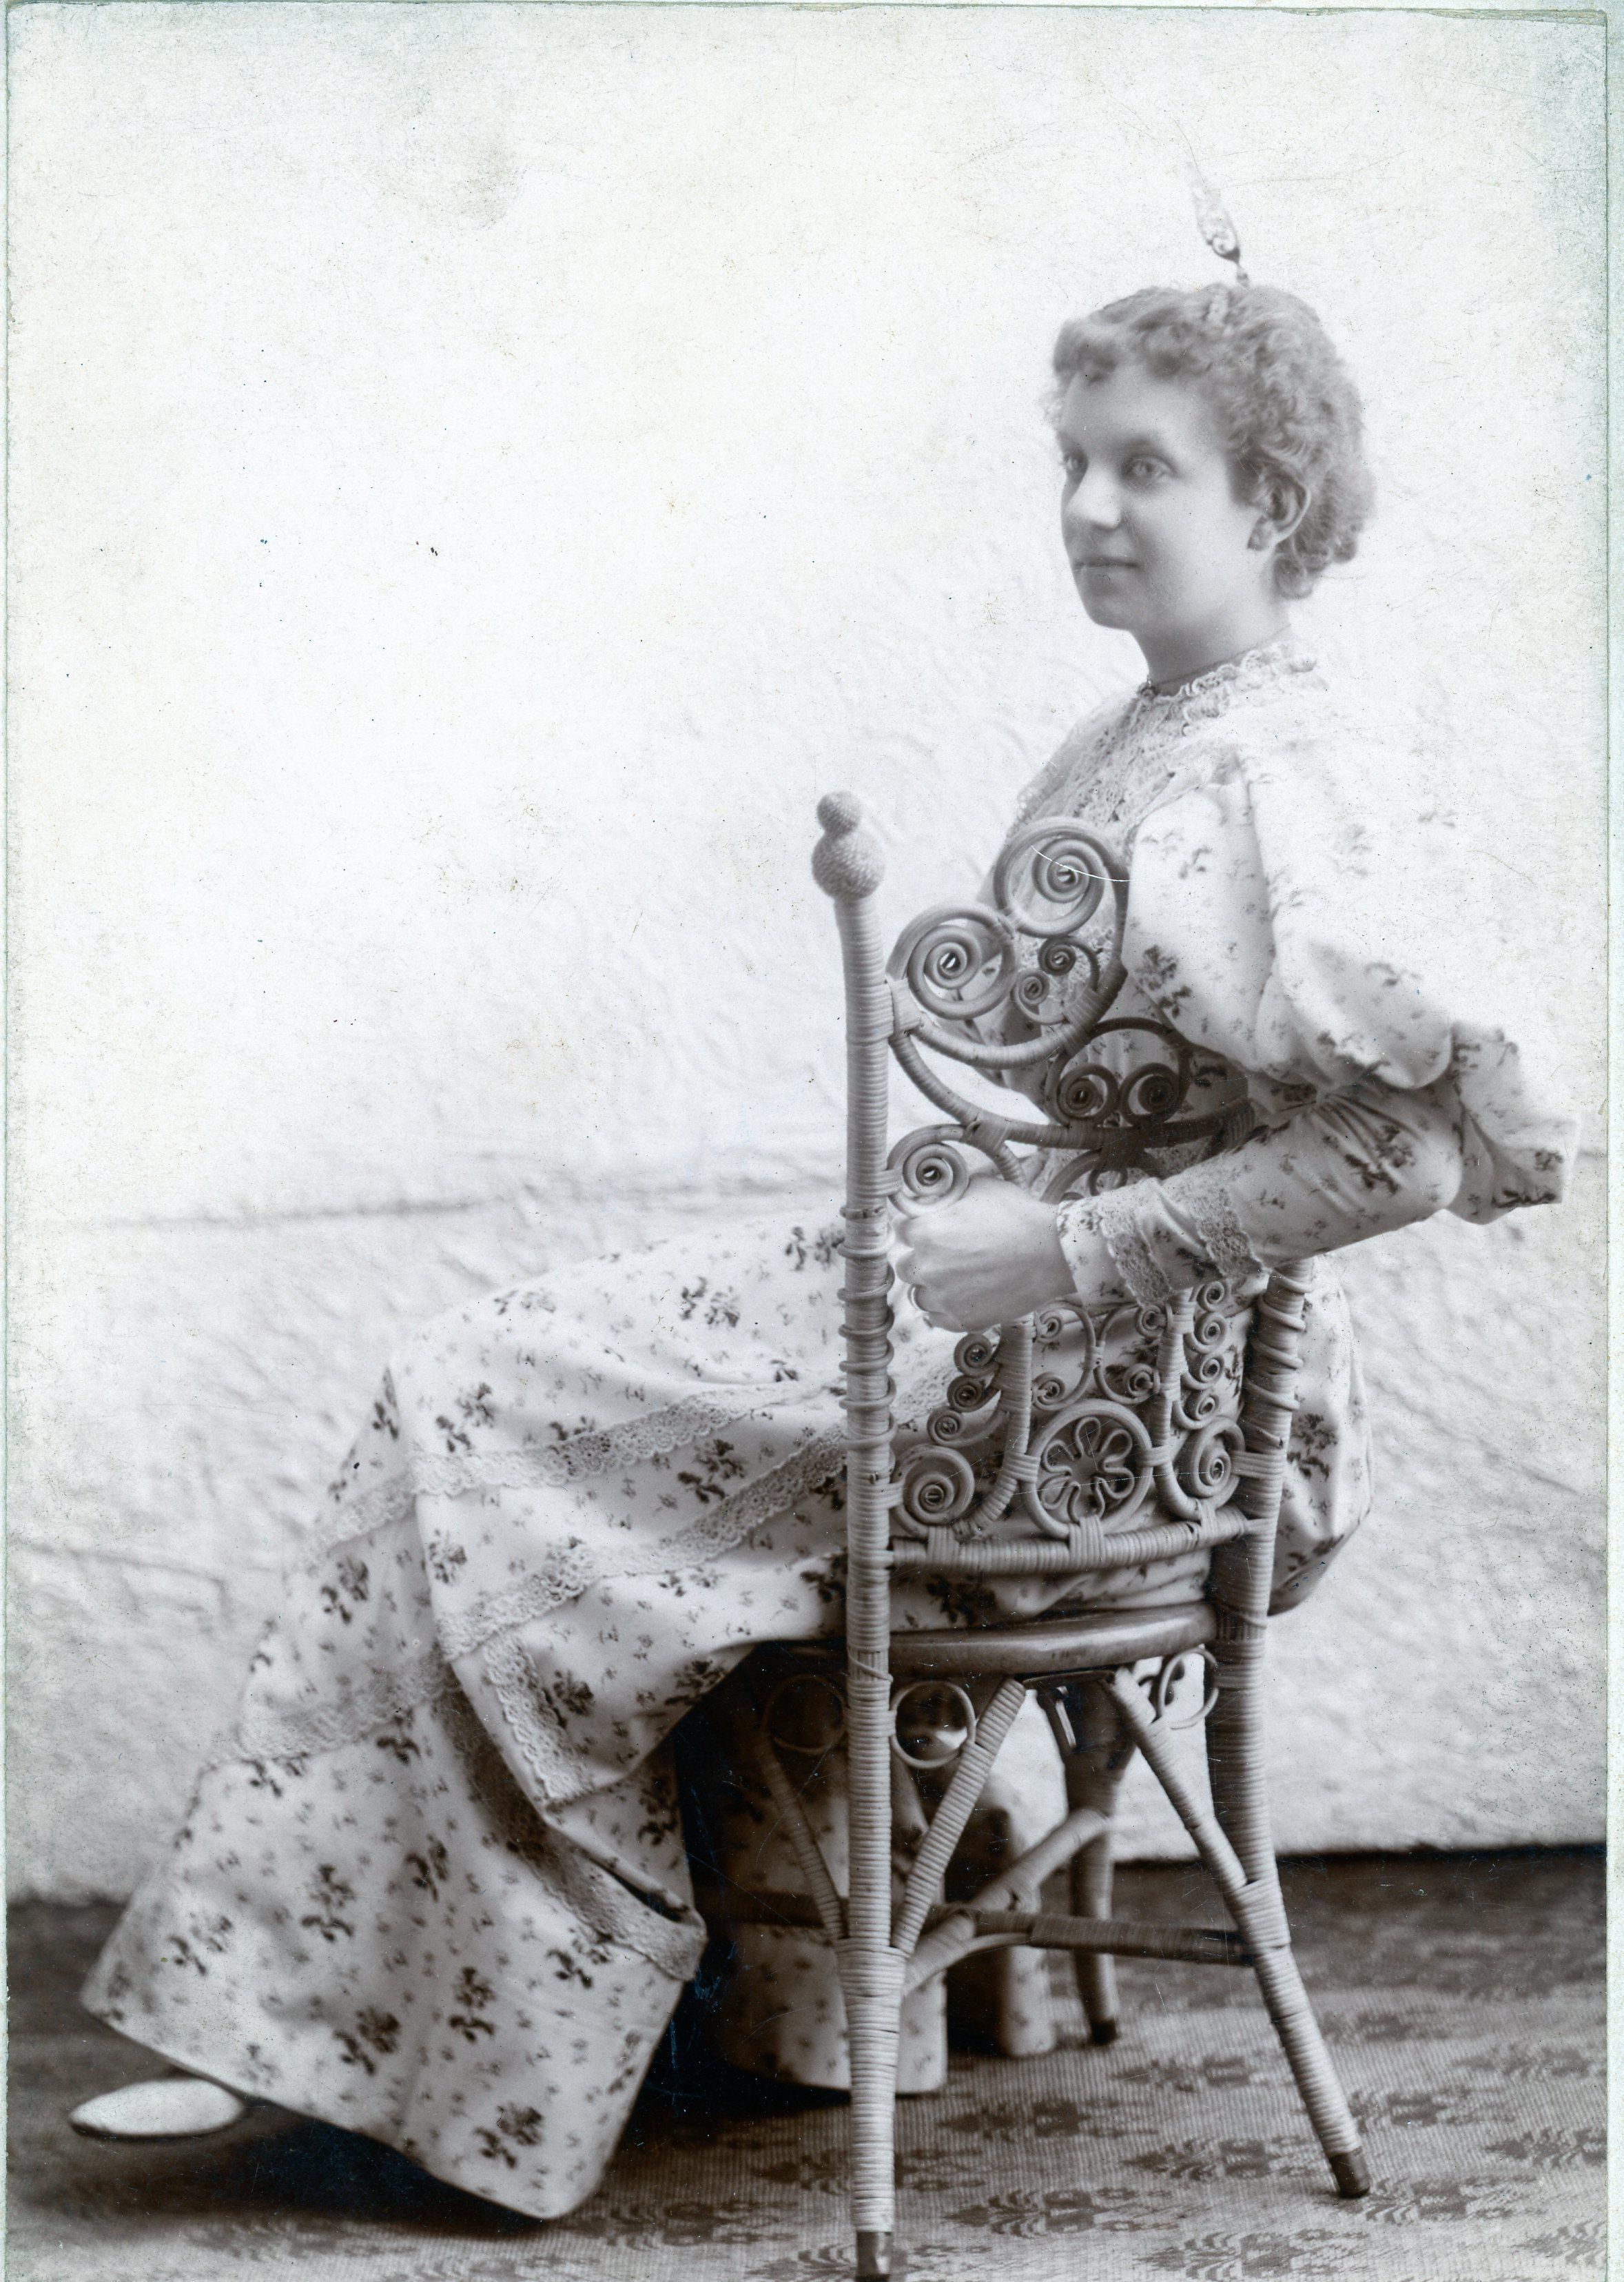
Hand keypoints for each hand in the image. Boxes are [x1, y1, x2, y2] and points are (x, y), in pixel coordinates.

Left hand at [892, 1173, 1074, 1332]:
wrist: (1051, 1253)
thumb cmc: (1018, 1216)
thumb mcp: (980, 1188)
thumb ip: (949, 1195)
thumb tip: (937, 1196)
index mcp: (925, 1233)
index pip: (900, 1231)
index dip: (916, 1228)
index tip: (929, 1229)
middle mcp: (926, 1267)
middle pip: (904, 1267)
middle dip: (920, 1260)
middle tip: (944, 1256)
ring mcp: (943, 1297)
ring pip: (920, 1296)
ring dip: (932, 1288)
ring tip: (957, 1279)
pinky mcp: (961, 1319)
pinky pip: (939, 1318)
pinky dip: (947, 1309)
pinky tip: (963, 1297)